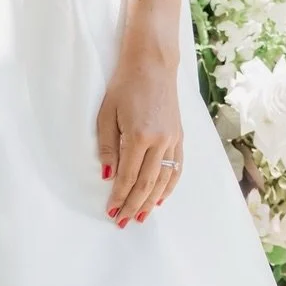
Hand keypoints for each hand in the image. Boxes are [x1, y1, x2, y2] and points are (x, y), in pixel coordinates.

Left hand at [96, 48, 181, 225]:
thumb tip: (108, 175)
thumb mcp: (106, 114)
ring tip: (142, 216)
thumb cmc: (124, 85)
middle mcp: (160, 141)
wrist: (152, 64)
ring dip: (152, 201)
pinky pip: (177, 168)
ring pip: (164, 180)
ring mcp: (173, 139)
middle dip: (134, 205)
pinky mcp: (179, 136)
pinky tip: (161, 198)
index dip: (119, 196)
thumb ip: (107, 147)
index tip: (111, 211)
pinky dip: (169, 186)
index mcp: (139, 135)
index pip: (129, 176)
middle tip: (124, 221)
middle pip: (147, 184)